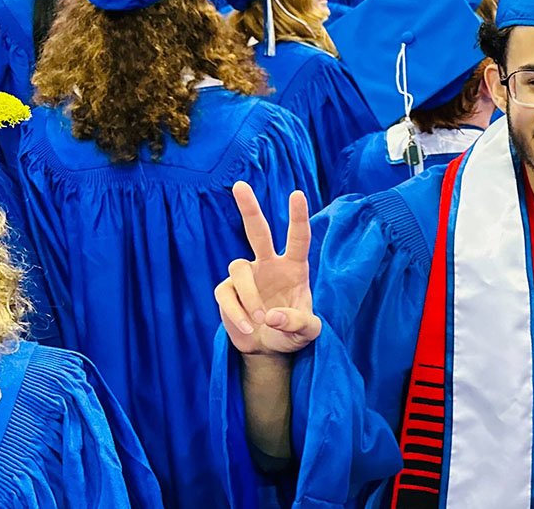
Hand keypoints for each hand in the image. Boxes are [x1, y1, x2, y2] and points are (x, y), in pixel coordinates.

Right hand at [215, 182, 321, 355]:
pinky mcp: (227, 291)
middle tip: (240, 185)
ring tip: (260, 318)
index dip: (297, 216)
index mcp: (294, 267)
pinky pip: (226, 295)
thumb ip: (298, 324)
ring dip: (250, 295)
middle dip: (249, 208)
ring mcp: (246, 276)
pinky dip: (236, 311)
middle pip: (257, 231)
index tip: (297, 193)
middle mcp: (269, 264)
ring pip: (239, 268)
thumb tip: (272, 315)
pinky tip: (247, 327)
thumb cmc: (292, 332)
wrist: (267, 348)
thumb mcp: (307, 332)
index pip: (298, 238)